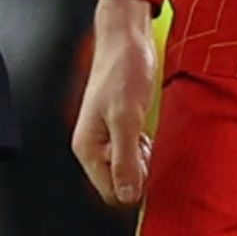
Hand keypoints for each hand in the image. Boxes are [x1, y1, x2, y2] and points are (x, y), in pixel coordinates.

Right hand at [71, 0, 161, 207]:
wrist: (126, 39)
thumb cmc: (123, 70)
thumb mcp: (127, 118)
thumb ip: (125, 159)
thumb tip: (126, 196)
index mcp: (88, 148)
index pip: (110, 192)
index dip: (133, 186)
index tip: (147, 166)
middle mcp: (94, 146)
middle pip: (119, 183)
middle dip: (139, 173)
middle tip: (148, 146)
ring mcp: (107, 137)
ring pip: (129, 169)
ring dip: (144, 161)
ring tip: (148, 136)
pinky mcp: (121, 128)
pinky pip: (134, 154)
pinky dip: (146, 150)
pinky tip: (149, 133)